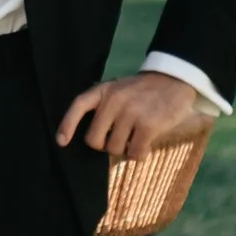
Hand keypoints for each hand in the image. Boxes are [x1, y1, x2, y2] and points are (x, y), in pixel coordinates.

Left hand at [57, 69, 216, 161]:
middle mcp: (114, 101)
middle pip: (94, 140)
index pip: (78, 106)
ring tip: (134, 138)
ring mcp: (131, 113)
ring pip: (114, 149)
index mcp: (104, 90)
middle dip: (105, 145)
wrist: (174, 81)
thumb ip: (104, 107)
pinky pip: (134, 153)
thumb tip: (93, 139)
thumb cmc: (143, 91)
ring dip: (124, 149)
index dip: (67, 125)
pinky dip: (139, 154)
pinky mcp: (148, 125)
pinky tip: (145, 145)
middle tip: (118, 139)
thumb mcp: (118, 90)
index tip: (61, 141)